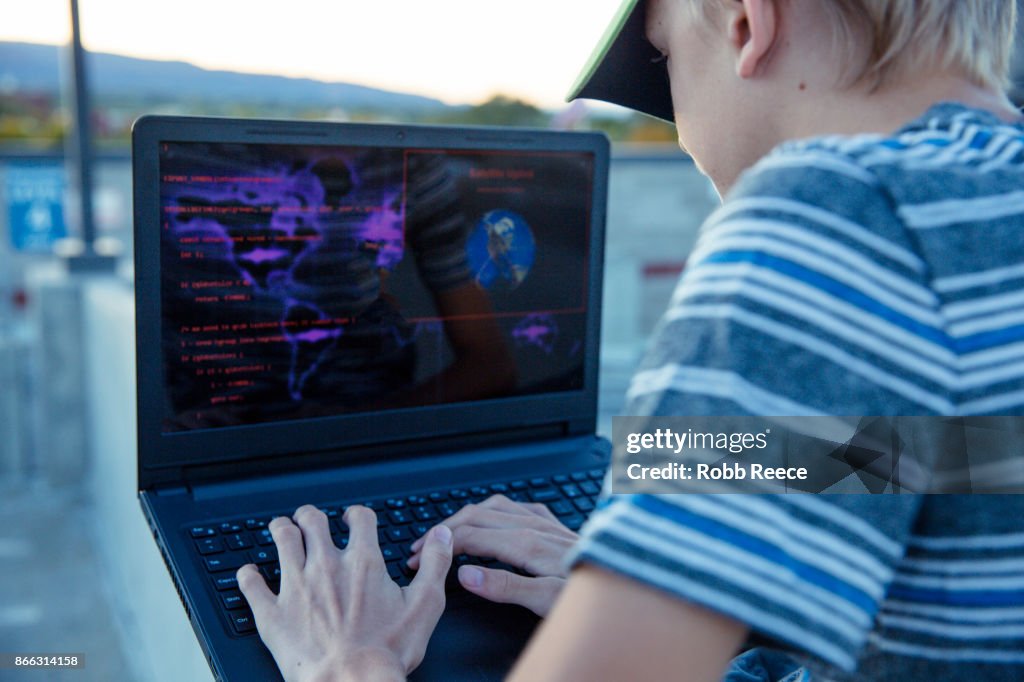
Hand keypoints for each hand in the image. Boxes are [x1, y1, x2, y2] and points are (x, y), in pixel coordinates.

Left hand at [236, 505, 452, 681]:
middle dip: (310, 516)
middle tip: (309, 518)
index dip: (356, 515)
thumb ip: (435, 565)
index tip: (352, 518)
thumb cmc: (387, 652)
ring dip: (281, 530)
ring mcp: (295, 586)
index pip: (358, 519)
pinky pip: (251, 584)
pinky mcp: (272, 612)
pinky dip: (248, 575)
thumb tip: (443, 535)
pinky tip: (249, 572)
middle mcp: (326, 566)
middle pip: (312, 521)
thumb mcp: (426, 605)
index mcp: (363, 562)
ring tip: (281, 529)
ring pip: (281, 540)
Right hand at [407, 495, 577, 615]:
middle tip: (421, 545)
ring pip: (496, 507)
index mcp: (527, 544)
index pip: (470, 537)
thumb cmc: (591, 596)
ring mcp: (548, 523)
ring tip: (447, 530)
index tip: (418, 557)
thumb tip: (465, 575)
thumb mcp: (546, 601)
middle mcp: (536, 526)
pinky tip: (496, 518)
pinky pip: (520, 507)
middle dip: (445, 529)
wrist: (632, 579)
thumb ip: (505, 586)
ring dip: (467, 516)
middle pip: (478, 517)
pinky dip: (496, 510)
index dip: (440, 547)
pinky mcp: (558, 526)